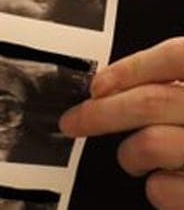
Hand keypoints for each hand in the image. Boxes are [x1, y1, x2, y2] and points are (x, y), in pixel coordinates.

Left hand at [59, 36, 183, 208]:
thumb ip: (179, 83)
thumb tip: (112, 85)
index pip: (177, 57)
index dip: (131, 68)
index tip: (97, 84)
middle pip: (152, 101)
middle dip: (100, 112)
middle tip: (73, 121)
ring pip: (148, 145)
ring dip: (129, 154)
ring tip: (136, 157)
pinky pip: (162, 189)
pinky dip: (154, 187)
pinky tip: (169, 182)